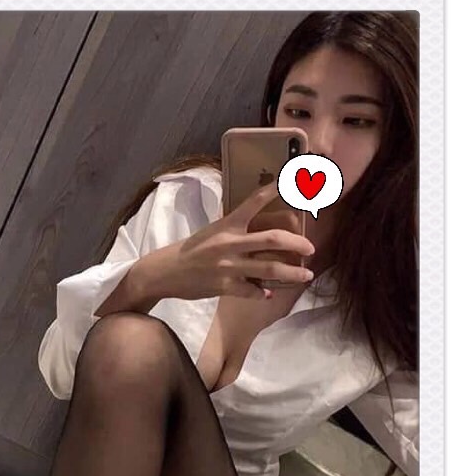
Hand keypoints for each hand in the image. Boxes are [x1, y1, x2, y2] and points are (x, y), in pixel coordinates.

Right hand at [164, 179, 314, 300]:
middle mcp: (230, 243)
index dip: (274, 191)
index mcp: (227, 225)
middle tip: (310, 247)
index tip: (292, 182)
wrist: (165, 272)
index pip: (254, 202)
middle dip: (297, 242)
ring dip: (292, 272)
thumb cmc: (190, 251)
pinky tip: (269, 293)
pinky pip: (253, 291)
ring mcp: (229, 267)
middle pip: (273, 239)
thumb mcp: (211, 232)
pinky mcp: (225, 287)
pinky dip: (263, 293)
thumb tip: (257, 229)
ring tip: (306, 274)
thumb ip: (234, 229)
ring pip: (270, 269)